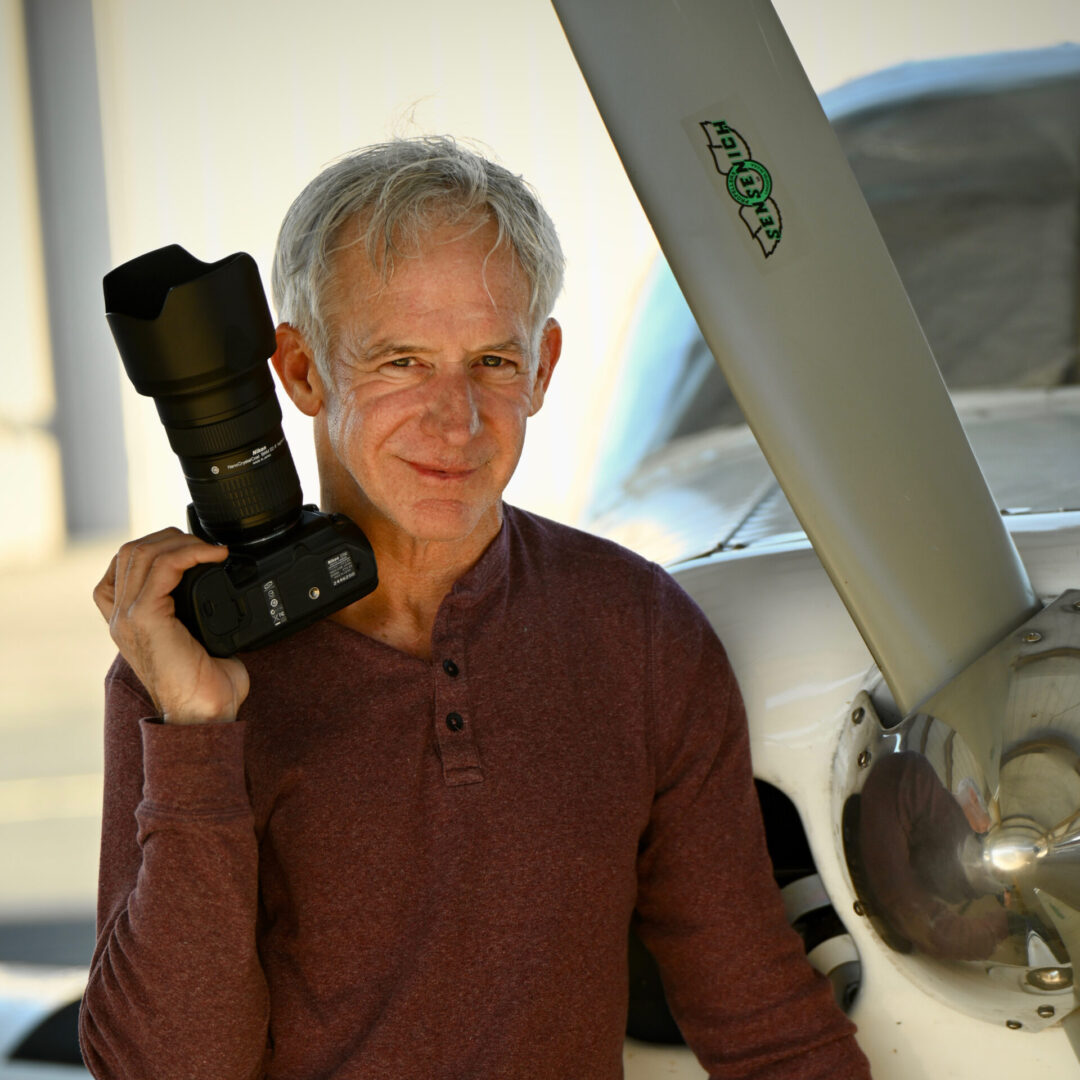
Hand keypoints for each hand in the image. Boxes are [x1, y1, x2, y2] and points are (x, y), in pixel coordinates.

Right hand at [94, 528, 249, 724]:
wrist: (203, 715)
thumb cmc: (206, 685)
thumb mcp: (197, 640)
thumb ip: (194, 612)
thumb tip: (223, 586)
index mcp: (127, 621)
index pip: (122, 565)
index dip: (154, 546)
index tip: (190, 548)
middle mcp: (120, 617)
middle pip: (130, 551)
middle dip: (169, 538)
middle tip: (205, 545)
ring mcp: (128, 617)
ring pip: (142, 553)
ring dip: (181, 541)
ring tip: (210, 549)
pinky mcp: (145, 618)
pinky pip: (163, 567)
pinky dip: (191, 552)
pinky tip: (214, 556)